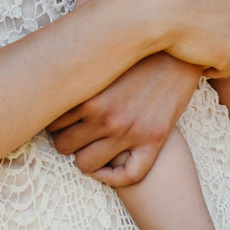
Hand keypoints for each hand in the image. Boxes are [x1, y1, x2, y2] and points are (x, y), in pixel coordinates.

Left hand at [47, 52, 201, 185]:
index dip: (55, 123)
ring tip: (93, 146)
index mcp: (88, 94)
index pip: (51, 122)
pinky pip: (126, 176)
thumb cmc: (138, 52)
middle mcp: (105, 116)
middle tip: (78, 132)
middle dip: (68, 140)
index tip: (63, 120)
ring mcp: (129, 131)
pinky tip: (110, 168)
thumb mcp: (101, 58)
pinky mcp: (153, 140)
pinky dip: (113, 178)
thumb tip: (50, 72)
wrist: (179, 51)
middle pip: (63, 145)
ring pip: (85, 164)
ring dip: (86, 158)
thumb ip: (77, 73)